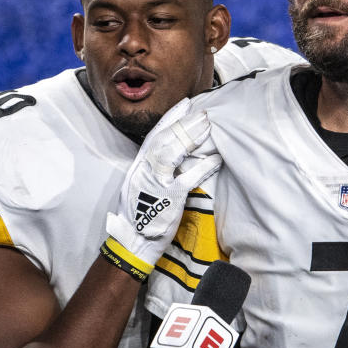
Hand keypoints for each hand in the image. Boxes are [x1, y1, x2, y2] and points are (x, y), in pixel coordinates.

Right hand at [102, 99, 220, 279]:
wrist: (132, 242)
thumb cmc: (139, 217)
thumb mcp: (138, 187)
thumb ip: (151, 170)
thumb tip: (168, 155)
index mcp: (138, 167)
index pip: (154, 136)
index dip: (170, 119)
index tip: (184, 105)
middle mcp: (144, 171)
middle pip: (164, 140)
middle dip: (184, 124)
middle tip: (202, 113)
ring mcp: (155, 184)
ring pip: (173, 153)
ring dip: (191, 138)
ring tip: (208, 127)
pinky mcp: (169, 199)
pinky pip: (188, 179)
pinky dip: (203, 168)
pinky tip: (216, 159)